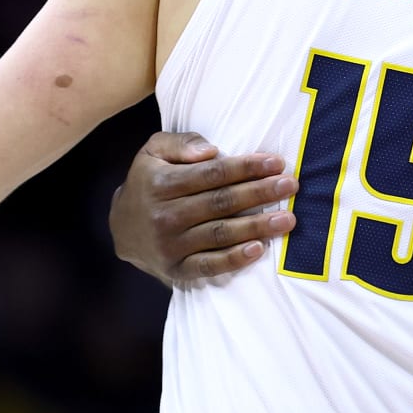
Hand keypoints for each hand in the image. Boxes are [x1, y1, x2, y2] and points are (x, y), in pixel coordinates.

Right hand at [109, 132, 298, 283]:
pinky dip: (234, 260)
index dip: (246, 167)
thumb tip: (210, 151)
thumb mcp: (153, 151)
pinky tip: (259, 250)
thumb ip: (180, 143)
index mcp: (161, 183)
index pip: (212, 174)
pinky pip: (209, 266)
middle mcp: (165, 215)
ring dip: (257, 227)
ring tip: (288, 219)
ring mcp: (170, 245)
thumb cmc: (149, 181)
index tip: (276, 162)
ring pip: (220, 234)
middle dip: (260, 193)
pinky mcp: (176, 269)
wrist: (121, 227)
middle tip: (291, 186)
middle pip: (221, 202)